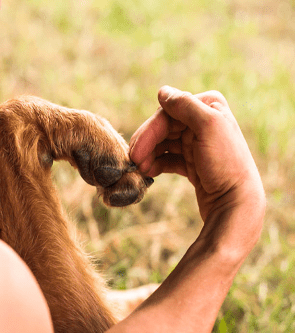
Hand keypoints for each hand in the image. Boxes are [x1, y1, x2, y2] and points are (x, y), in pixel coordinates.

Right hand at [130, 87, 264, 256]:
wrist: (236, 202)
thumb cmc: (225, 164)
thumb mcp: (208, 127)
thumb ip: (185, 106)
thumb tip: (162, 92)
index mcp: (209, 105)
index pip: (169, 112)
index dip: (150, 131)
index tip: (136, 153)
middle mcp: (204, 120)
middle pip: (164, 127)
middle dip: (147, 144)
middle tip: (133, 163)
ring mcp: (198, 143)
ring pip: (164, 143)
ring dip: (150, 155)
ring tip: (141, 170)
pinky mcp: (194, 163)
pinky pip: (169, 158)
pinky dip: (158, 164)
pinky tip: (149, 173)